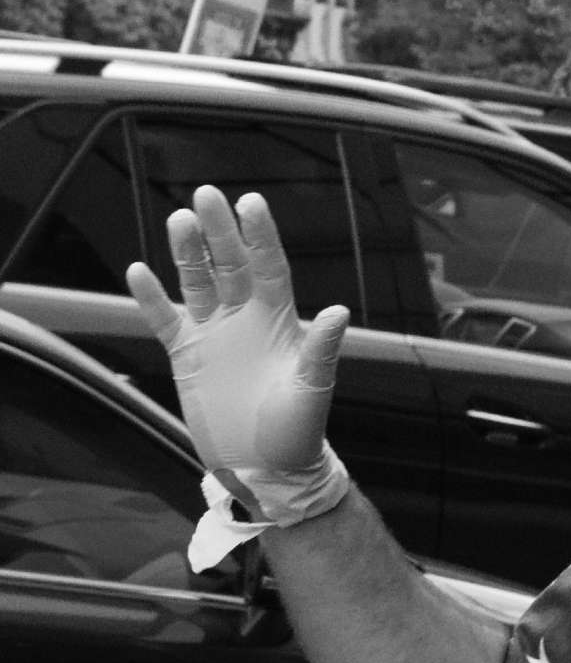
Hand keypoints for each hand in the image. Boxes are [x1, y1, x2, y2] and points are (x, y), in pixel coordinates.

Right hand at [125, 187, 349, 515]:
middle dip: (219, 231)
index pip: (269, 266)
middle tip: (205, 194)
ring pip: (197, 283)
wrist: (265, 468)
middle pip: (229, 264)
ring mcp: (215, 335)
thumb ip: (321, 349)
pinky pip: (166, 319)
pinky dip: (152, 298)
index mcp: (280, 321)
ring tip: (179, 220)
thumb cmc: (298, 431)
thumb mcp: (312, 388)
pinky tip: (138, 271)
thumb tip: (341, 312)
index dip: (260, 235)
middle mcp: (246, 319)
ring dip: (187, 254)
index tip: (251, 202)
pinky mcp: (188, 356)